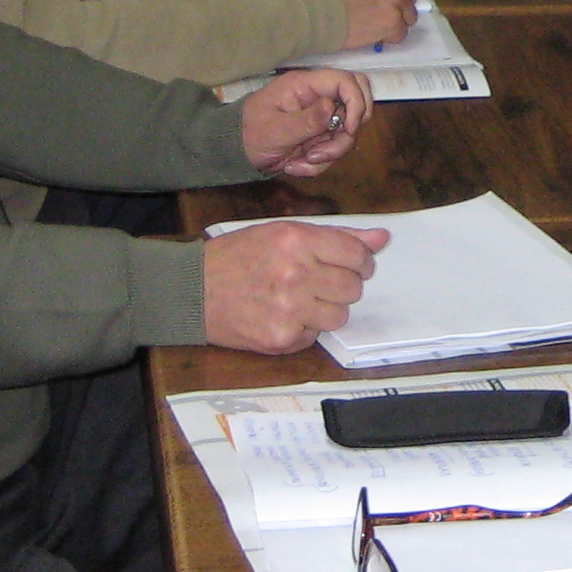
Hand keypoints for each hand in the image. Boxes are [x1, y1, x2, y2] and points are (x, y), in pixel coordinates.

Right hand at [203, 219, 386, 353]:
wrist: (190, 291)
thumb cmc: (234, 257)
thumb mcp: (280, 232)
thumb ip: (335, 236)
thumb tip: (382, 238)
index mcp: (297, 240)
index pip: (356, 253)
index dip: (360, 261)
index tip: (352, 265)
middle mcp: (296, 274)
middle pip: (353, 287)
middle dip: (341, 285)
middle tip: (318, 282)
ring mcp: (290, 310)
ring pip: (339, 315)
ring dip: (325, 309)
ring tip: (298, 299)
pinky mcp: (282, 339)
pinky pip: (315, 336)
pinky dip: (304, 328)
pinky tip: (281, 315)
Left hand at [237, 67, 373, 174]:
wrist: (238, 153)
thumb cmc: (249, 134)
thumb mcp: (275, 129)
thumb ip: (306, 120)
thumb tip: (332, 107)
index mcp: (305, 86)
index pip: (346, 81)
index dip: (357, 102)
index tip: (349, 129)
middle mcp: (318, 98)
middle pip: (358, 103)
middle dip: (350, 130)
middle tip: (332, 146)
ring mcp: (322, 118)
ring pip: (348, 132)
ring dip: (331, 153)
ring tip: (303, 161)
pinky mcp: (321, 136)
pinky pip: (335, 149)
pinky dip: (320, 163)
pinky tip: (297, 164)